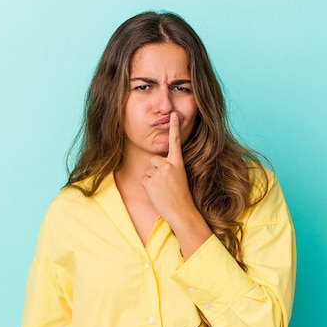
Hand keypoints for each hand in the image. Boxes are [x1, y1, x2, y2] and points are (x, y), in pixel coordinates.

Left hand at [141, 112, 212, 257]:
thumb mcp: (179, 177)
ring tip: (162, 190)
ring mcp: (159, 172)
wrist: (182, 212)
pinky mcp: (149, 180)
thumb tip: (157, 162)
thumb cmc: (181, 196)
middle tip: (166, 184)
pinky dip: (148, 186)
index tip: (174, 114)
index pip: (176, 142)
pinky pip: (143, 179)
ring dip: (152, 180)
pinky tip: (157, 193)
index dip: (174, 127)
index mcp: (178, 163)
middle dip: (156, 170)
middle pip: (154, 159)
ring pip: (148, 170)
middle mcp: (168, 165)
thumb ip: (170, 167)